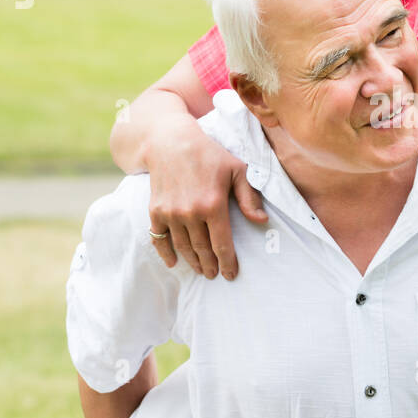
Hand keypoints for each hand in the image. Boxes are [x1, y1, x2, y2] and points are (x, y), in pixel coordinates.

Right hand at [145, 119, 267, 277]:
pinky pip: (159, 239)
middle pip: (202, 250)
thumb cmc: (209, 154)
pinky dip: (166, 253)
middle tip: (215, 275)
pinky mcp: (155, 211)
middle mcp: (191, 213)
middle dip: (211, 265)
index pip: (222, 244)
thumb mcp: (237, 169)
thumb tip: (261, 220)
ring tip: (201, 270)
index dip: (227, 262)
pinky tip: (174, 263)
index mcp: (213, 205)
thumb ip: (249, 197)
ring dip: (193, 262)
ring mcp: (171, 213)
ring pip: (183, 247)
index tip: (231, 275)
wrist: (171, 142)